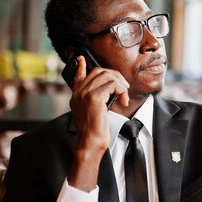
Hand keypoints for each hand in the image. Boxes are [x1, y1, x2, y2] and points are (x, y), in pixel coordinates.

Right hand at [68, 56, 129, 190]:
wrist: (90, 142)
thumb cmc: (93, 130)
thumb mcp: (91, 111)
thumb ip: (94, 99)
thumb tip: (108, 90)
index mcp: (76, 94)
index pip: (78, 75)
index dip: (81, 65)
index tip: (82, 58)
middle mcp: (79, 91)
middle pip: (99, 71)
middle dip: (115, 76)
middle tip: (123, 87)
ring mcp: (85, 93)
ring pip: (108, 76)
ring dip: (121, 84)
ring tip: (124, 95)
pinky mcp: (94, 98)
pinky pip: (113, 84)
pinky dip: (122, 90)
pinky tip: (123, 100)